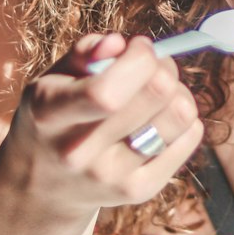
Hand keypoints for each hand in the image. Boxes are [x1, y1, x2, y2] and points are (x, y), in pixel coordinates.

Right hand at [0, 32, 204, 222]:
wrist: (43, 186)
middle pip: (155, 95)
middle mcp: (78, 151)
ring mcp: (111, 176)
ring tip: (159, 92)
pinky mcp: (139, 190)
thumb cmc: (54, 117)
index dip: (138, 59)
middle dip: (163, 66)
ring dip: (178, 91)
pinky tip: (162, 117)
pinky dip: (186, 119)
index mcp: (49, 113)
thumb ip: (84, 52)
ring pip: (180, 115)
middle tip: (153, 66)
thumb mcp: (53, 78)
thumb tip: (118, 44)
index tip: (139, 47)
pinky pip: (190, 137)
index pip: (107, 92)